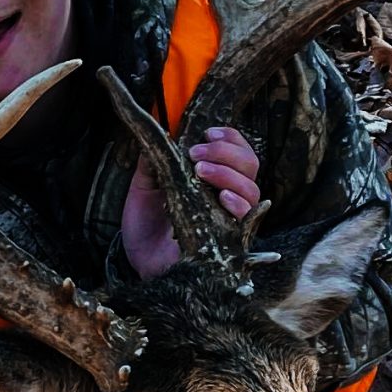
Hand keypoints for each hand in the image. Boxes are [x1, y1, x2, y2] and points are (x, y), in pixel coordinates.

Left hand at [120, 127, 262, 278]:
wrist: (140, 260)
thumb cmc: (146, 225)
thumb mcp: (144, 186)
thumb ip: (153, 160)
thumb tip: (158, 131)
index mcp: (212, 178)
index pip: (238, 150)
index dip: (229, 138)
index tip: (207, 132)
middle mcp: (227, 195)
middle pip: (250, 164)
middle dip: (226, 152)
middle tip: (197, 155)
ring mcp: (231, 217)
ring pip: (251, 188)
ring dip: (227, 174)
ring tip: (200, 172)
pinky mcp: (231, 239)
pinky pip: (248, 218)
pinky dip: (238, 203)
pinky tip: (221, 197)